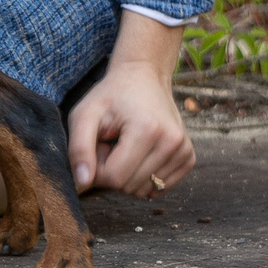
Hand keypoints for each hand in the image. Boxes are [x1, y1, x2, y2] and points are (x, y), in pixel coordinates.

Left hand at [66, 12, 194, 197]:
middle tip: (113, 142)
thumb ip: (79, 148)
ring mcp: (184, 151)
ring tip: (126, 145)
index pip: (114, 178)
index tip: (100, 143)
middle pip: (129, 187)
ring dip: (128, 174)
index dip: (98, 167)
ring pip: (144, 191)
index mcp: (147, 130)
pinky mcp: (188, 158)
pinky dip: (144, 176)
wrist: (144, 76)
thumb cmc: (111, 96)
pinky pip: (158, 188)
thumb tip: (83, 183)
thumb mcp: (85, 114)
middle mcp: (172, 142)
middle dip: (113, 170)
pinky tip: (141, 152)